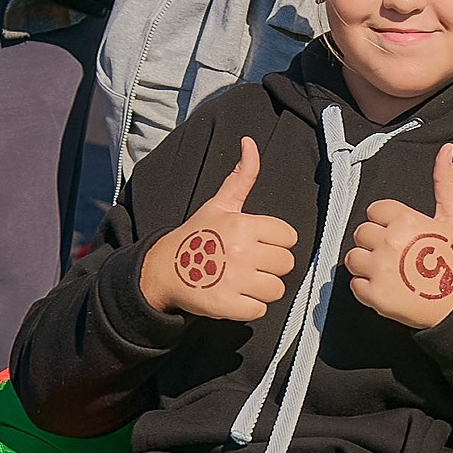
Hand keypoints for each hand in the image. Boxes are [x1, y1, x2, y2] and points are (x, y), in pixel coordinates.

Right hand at [140, 134, 299, 322]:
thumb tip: (250, 142)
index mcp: (243, 224)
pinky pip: (259, 310)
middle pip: (286, 264)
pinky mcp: (226, 305)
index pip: (288, 237)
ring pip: (277, 289)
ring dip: (262, 289)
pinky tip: (234, 296)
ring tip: (242, 282)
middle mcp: (240, 251)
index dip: (275, 242)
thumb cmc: (197, 235)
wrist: (164, 269)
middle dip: (271, 267)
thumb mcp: (220, 205)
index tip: (257, 245)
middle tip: (249, 265)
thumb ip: (242, 177)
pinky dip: (249, 307)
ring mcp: (233, 280)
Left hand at [343, 143, 452, 330]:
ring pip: (352, 257)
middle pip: (361, 232)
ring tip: (387, 270)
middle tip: (396, 254)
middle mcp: (389, 242)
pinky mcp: (374, 295)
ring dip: (366, 263)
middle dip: (375, 242)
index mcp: (405, 220)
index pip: (375, 210)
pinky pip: (354, 285)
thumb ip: (445, 182)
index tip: (401, 234)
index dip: (387, 221)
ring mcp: (380, 270)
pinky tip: (386, 286)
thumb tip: (446, 149)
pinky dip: (366, 287)